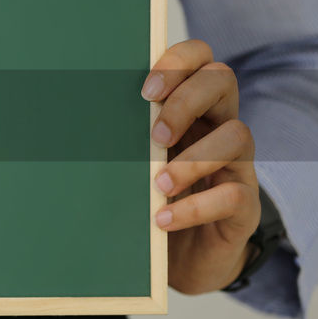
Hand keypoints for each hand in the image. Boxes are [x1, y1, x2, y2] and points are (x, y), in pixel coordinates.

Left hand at [142, 39, 260, 293]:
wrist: (181, 260)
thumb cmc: (151, 199)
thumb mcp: (134, 163)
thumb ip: (123, 138)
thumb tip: (72, 119)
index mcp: (192, 108)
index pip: (200, 58)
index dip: (177, 62)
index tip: (145, 91)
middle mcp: (219, 127)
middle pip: (222, 80)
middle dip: (186, 101)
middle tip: (155, 136)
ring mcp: (237, 165)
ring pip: (238, 135)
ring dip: (193, 157)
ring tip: (159, 183)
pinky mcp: (245, 207)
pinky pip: (234, 195)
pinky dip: (195, 207)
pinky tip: (163, 217)